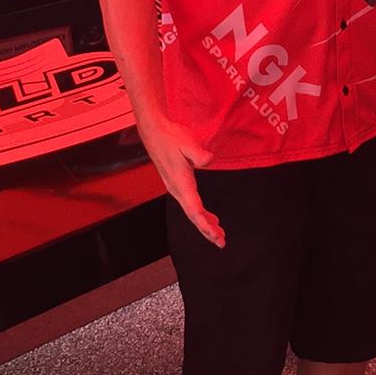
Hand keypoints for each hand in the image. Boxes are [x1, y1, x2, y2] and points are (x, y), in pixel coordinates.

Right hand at [137, 115, 221, 246]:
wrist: (154, 132)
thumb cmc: (170, 137)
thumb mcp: (186, 142)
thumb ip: (198, 153)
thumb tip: (209, 159)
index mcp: (180, 182)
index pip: (194, 210)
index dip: (206, 224)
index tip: (216, 234)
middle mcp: (177, 189)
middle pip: (193, 216)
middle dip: (207, 231)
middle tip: (221, 242)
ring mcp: (176, 188)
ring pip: (191, 212)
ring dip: (205, 224)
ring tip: (218, 235)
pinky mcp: (177, 185)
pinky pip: (190, 205)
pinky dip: (200, 215)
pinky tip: (210, 219)